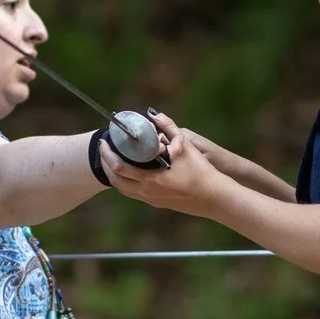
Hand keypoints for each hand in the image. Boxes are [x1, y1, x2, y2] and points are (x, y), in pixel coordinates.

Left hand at [106, 113, 234, 217]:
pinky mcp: (159, 203)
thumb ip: (169, 128)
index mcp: (150, 180)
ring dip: (116, 175)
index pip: (118, 168)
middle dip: (107, 165)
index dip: (107, 155)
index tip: (104, 143)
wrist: (215, 198)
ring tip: (115, 160)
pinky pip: (135, 194)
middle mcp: (147, 193)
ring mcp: (152, 200)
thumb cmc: (201, 173)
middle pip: (116, 181)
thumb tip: (155, 114)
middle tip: (106, 150)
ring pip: (124, 190)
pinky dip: (127, 182)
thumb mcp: (185, 147)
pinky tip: (133, 172)